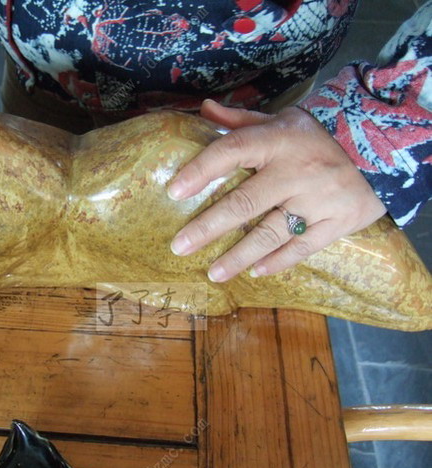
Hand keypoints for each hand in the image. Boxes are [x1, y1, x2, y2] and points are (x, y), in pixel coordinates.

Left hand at [168, 99, 386, 281]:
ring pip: (271, 232)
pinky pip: (303, 247)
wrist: (378, 150)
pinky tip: (255, 272)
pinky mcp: (340, 220)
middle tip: (179, 247)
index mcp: (278, 139)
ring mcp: (321, 196)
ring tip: (212, 273)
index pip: (233, 150)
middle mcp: (299, 168)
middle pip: (246, 201)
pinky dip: (278, 261)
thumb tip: (203, 108)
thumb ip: (240, 120)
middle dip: (208, 227)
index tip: (174, 191)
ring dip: (238, 256)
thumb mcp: (280, 121)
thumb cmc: (312, 139)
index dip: (201, 170)